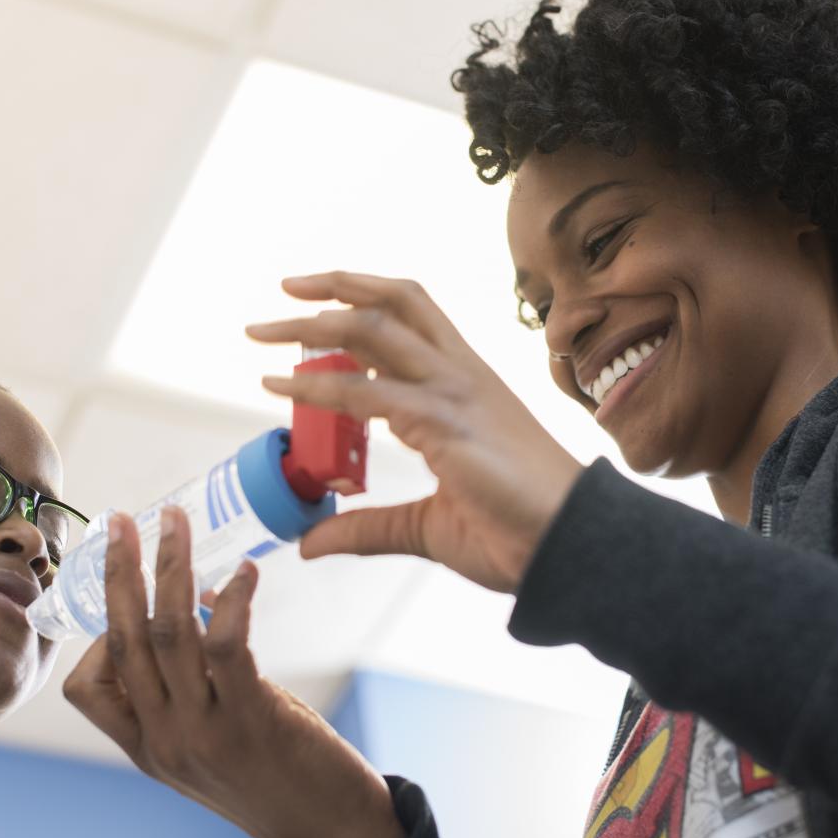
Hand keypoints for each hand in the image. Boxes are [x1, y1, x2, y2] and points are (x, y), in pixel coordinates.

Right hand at [63, 507, 405, 837]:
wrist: (329, 832)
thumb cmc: (277, 777)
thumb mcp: (211, 741)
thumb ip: (193, 684)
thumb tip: (196, 602)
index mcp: (147, 747)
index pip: (87, 684)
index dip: (100, 631)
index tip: (126, 587)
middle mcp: (164, 740)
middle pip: (124, 639)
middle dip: (119, 572)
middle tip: (121, 521)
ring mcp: (203, 731)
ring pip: (168, 631)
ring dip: (170, 566)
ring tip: (175, 520)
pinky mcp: (252, 718)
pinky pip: (226, 645)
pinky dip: (229, 599)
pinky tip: (242, 571)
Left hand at [247, 272, 582, 592]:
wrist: (574, 547)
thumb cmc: (519, 533)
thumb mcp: (427, 527)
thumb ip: (368, 526)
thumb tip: (310, 539)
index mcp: (467, 386)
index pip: (412, 317)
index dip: (363, 299)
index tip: (316, 303)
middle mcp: (460, 376)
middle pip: (392, 303)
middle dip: (332, 290)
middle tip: (282, 294)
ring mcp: (454, 393)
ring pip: (374, 330)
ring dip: (312, 324)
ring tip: (264, 331)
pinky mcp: (444, 422)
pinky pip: (366, 392)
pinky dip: (316, 385)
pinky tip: (282, 386)